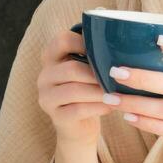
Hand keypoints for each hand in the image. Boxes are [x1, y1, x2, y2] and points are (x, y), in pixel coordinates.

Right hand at [37, 25, 119, 148]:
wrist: (79, 127)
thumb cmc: (88, 91)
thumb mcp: (88, 70)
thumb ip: (94, 53)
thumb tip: (115, 35)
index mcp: (51, 58)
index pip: (61, 40)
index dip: (84, 42)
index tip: (105, 51)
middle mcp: (44, 76)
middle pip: (71, 68)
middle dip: (97, 73)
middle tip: (117, 77)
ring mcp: (47, 97)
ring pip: (74, 90)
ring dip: (99, 91)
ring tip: (117, 93)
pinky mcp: (56, 117)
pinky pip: (78, 110)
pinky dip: (98, 107)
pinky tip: (111, 106)